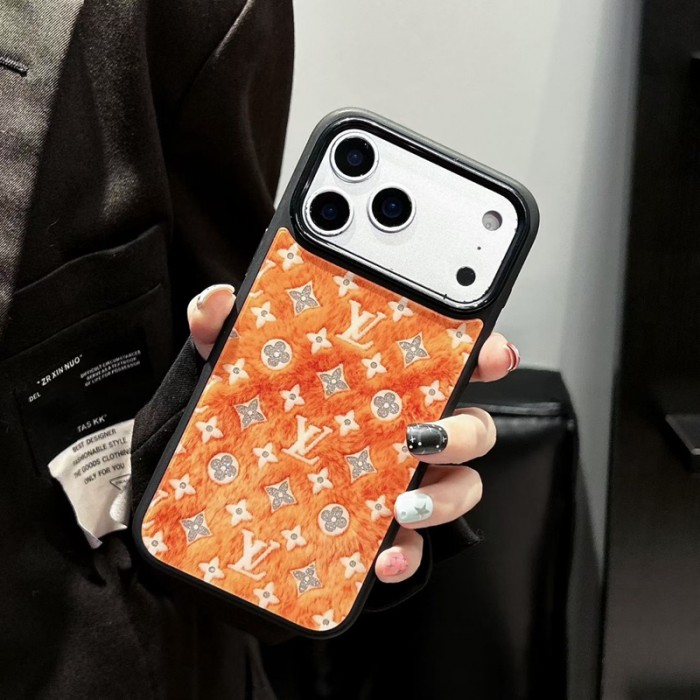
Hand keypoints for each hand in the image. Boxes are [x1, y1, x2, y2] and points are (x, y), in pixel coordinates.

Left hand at [188, 284, 518, 583]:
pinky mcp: (386, 531)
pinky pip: (417, 547)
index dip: (483, 353)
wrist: (226, 500)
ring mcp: (402, 482)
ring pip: (460, 487)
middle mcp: (405, 433)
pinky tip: (382, 558)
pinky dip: (407, 554)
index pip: (448, 361)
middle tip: (427, 436)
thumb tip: (217, 302)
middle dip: (467, 431)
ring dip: (445, 497)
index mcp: (384, 388)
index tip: (493, 353)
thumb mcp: (231, 374)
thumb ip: (225, 332)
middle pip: (471, 427)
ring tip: (405, 504)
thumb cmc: (250, 424)